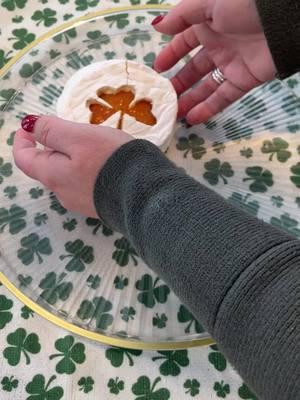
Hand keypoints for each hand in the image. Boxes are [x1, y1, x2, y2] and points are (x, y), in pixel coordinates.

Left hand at [13, 115, 131, 216]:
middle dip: (54, 146)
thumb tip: (29, 125)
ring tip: (97, 146)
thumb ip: (51, 130)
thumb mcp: (79, 137)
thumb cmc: (111, 160)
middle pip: (47, 167)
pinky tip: (107, 165)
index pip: (24, 158)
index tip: (30, 125)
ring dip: (73, 159)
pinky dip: (88, 171)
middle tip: (75, 131)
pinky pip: (85, 184)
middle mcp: (62, 193)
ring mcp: (81, 203)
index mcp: (52, 176)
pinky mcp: (98, 206)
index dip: (22, 139)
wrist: (147, 193)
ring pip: (67, 175)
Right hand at [153, 0, 275, 123]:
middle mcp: (219, 45)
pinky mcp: (244, 80)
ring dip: (190, 100)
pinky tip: (192, 118)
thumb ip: (181, 16)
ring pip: (207, 86)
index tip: (157, 70)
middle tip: (163, 97)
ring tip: (174, 113)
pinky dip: (208, 108)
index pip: (185, 43)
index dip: (171, 56)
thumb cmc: (241, 4)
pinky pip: (223, 97)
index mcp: (209, 25)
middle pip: (194, 69)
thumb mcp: (206, 2)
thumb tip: (158, 27)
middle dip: (178, 83)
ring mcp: (231, 65)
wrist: (279, 19)